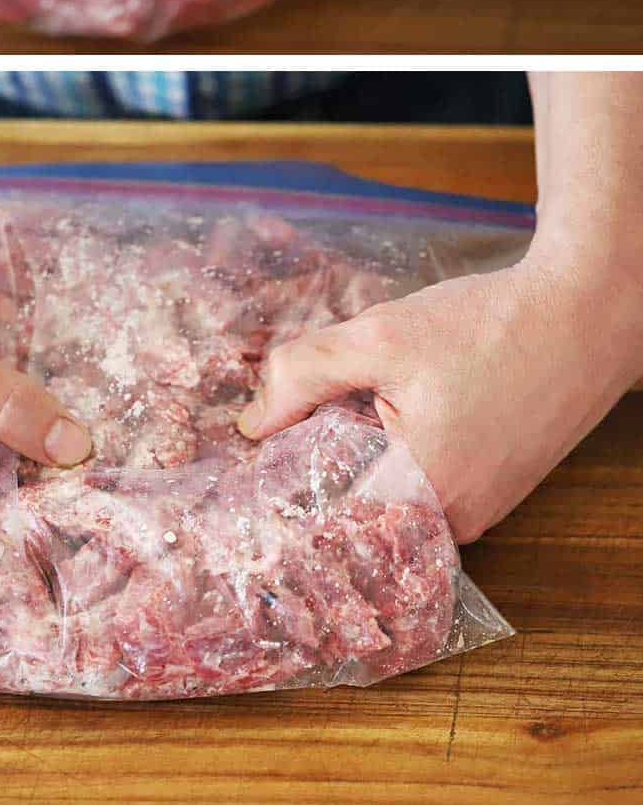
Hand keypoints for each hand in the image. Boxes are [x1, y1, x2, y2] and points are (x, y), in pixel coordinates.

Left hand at [237, 245, 642, 542]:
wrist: (582, 312)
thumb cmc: (487, 326)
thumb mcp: (381, 337)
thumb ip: (306, 376)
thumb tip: (252, 423)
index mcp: (422, 496)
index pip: (326, 517)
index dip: (285, 484)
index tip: (255, 459)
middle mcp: (455, 522)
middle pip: (359, 502)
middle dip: (328, 457)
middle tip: (307, 410)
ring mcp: (480, 510)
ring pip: (393, 489)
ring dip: (369, 447)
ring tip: (365, 396)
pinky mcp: (493, 488)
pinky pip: (427, 478)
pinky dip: (404, 443)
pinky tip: (405, 399)